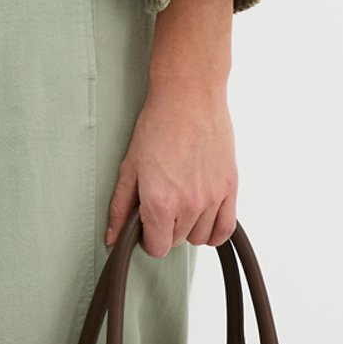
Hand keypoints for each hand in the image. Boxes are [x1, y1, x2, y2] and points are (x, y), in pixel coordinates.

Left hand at [104, 0, 238, 255]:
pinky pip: (225, 229)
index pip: (156, 247)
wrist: (189, 96)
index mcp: (161, 202)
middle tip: (161, 201)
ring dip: (189, 226)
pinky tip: (203, 216)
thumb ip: (120, 207)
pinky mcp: (230, 187)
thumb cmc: (157, 125)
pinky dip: (214, 230)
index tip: (145, 222)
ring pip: (199, 237)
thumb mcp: (130, 167)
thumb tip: (112, 238)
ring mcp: (213, 198)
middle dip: (165, 228)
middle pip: (176, 242)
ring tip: (181, 201)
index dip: (147, 237)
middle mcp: (189, 205)